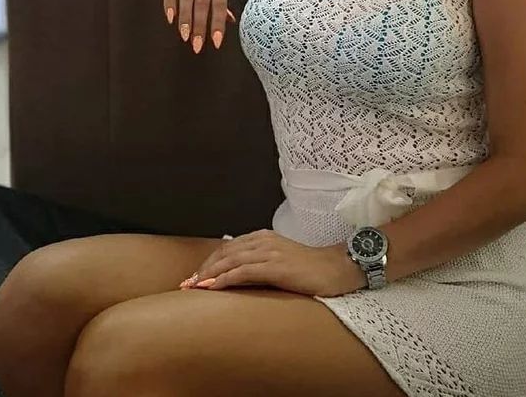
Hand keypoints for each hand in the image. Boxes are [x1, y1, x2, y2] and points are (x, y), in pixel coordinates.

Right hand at [164, 0, 234, 53]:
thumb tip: (230, 22)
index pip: (220, 2)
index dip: (218, 22)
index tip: (216, 42)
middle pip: (203, 1)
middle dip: (200, 25)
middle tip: (197, 46)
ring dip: (185, 18)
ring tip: (184, 36)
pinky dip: (170, 2)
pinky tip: (170, 18)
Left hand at [179, 229, 366, 297]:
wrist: (338, 269)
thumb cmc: (312, 269)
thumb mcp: (282, 262)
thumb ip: (261, 264)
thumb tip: (240, 278)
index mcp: (263, 238)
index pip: (228, 249)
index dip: (209, 263)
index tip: (195, 278)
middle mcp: (263, 240)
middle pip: (224, 253)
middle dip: (203, 269)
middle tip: (187, 285)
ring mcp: (269, 252)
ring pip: (229, 261)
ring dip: (208, 275)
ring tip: (193, 288)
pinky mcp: (275, 266)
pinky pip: (243, 272)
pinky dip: (224, 279)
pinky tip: (212, 288)